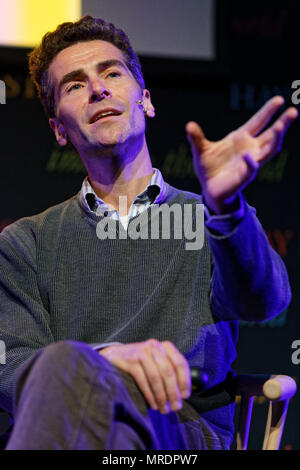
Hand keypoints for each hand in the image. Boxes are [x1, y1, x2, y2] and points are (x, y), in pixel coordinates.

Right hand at [99, 339, 190, 413]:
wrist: (114, 356)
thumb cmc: (141, 363)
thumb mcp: (157, 362)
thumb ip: (169, 372)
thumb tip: (181, 395)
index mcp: (165, 347)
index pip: (180, 363)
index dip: (184, 381)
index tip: (185, 396)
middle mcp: (155, 346)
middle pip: (168, 371)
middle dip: (173, 392)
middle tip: (175, 407)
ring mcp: (142, 352)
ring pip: (156, 377)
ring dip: (161, 396)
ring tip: (163, 409)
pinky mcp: (130, 360)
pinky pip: (143, 380)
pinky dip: (149, 395)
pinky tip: (153, 404)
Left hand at [185, 96, 297, 213]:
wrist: (209, 189)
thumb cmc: (209, 167)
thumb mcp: (201, 150)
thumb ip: (196, 138)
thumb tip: (188, 125)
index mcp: (241, 138)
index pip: (259, 122)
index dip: (268, 111)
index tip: (279, 99)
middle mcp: (250, 149)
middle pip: (271, 134)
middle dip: (283, 123)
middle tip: (294, 111)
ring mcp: (249, 163)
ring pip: (268, 150)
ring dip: (275, 139)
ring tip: (280, 127)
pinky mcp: (244, 176)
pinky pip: (251, 169)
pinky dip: (251, 163)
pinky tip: (249, 156)